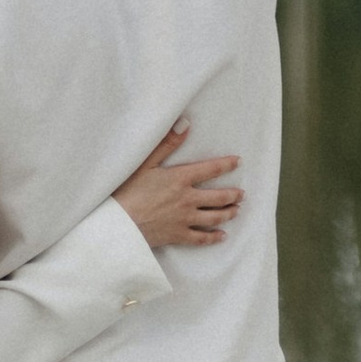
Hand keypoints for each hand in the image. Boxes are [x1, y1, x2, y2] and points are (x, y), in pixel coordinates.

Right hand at [114, 119, 244, 250]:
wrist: (118, 224)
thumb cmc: (128, 190)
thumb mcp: (146, 162)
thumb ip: (167, 143)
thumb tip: (186, 123)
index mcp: (180, 178)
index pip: (210, 169)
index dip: (226, 164)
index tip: (238, 162)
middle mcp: (188, 199)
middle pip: (218, 197)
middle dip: (233, 195)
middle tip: (242, 193)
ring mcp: (184, 219)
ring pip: (214, 218)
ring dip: (228, 213)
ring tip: (236, 210)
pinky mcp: (178, 236)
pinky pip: (201, 238)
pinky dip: (214, 238)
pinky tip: (221, 236)